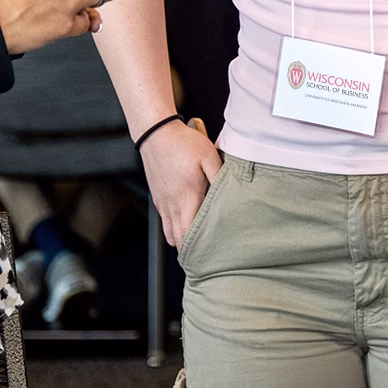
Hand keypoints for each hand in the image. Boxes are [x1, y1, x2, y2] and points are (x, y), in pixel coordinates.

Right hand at [142, 120, 223, 248]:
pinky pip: (165, 222)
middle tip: (206, 254)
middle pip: (178, 239)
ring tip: (197, 242)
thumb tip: (231, 193)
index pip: (190, 233)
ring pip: (169, 233)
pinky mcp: (158, 198)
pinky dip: (174, 228)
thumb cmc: (183, 143)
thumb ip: (220, 177)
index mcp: (187, 197)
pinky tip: (186, 222)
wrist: (156, 133)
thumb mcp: (209, 156)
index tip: (212, 253)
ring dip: (181, 239)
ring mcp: (162, 203)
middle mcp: (172, 205)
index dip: (199, 246)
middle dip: (191, 249)